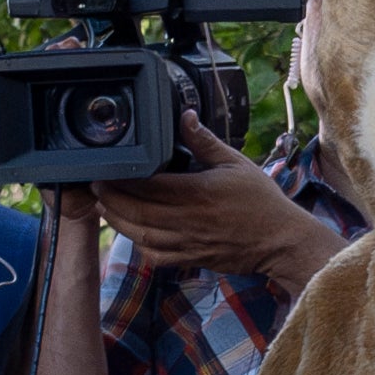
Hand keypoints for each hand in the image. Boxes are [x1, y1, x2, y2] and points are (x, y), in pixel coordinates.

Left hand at [90, 111, 343, 290]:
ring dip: (118, 222)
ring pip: (141, 235)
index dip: (123, 178)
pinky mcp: (191, 258)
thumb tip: (184, 115)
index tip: (107, 168)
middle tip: (94, 185)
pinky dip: (138, 244)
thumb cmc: (261, 201)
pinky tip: (130, 232)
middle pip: (137, 212)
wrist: (280, 241)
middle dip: (110, 199)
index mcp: (198, 192)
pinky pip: (156, 256)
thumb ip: (204, 141)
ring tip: (102, 206)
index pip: (150, 185)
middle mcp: (189, 220)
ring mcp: (188, 243)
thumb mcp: (236, 163)